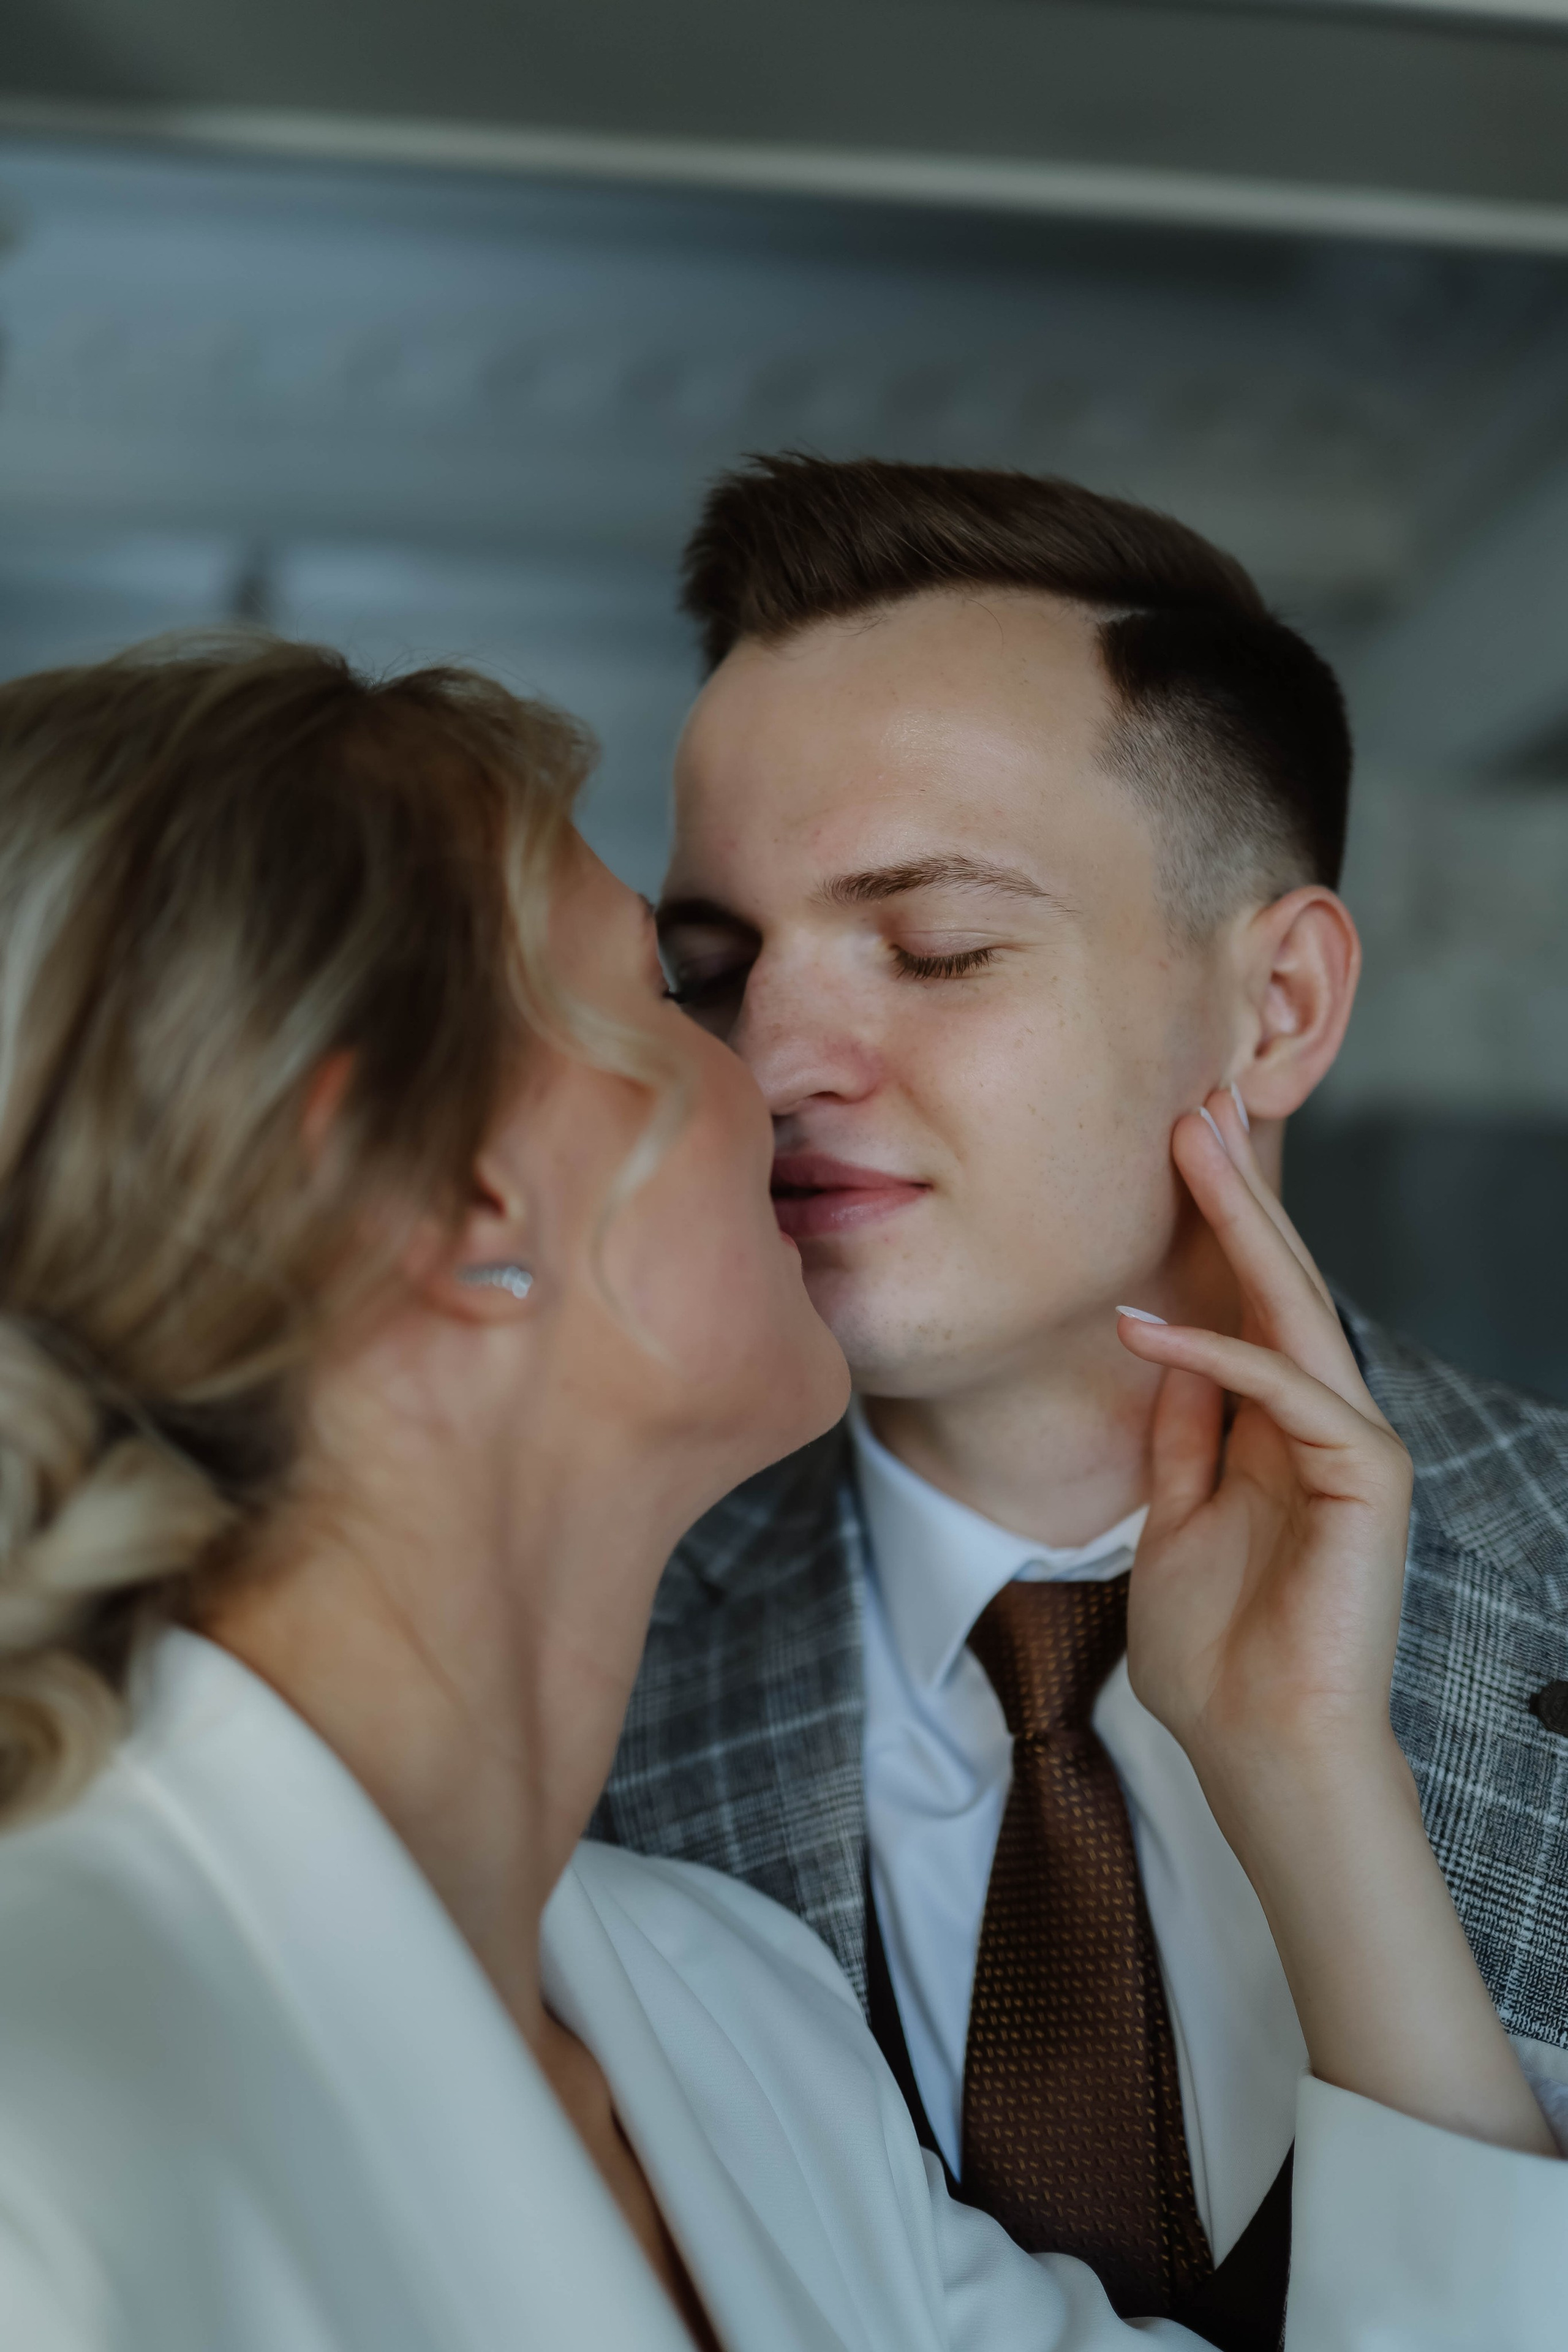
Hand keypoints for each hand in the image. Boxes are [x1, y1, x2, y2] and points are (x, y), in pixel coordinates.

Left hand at [1117, 1085, 1412, 1836]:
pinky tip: (1148, 1320)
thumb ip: (1181, 1435)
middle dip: (1234, 1189)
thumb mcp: (1172, 1518)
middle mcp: (1321, 1421)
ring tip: (1192, 1141)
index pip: (1245, 1302)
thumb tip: (1163, 1346)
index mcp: (1277, 1429)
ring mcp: (1351, 1444)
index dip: (1214, 1224)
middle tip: (1197, 1095)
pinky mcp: (1366, 1477)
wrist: (1260, 1746)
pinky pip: (1285, 1390)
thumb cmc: (1215, 1653)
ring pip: (1294, 1309)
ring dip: (1240, 1223)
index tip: (1177, 1142)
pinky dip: (1216, 1352)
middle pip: (1277, 1282)